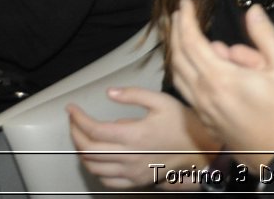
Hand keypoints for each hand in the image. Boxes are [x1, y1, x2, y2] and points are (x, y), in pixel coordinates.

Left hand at [69, 89, 216, 189]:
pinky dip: (95, 169)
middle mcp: (128, 156)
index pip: (93, 129)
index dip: (77, 119)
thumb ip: (135, 95)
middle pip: (88, 149)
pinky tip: (98, 158)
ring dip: (82, 152)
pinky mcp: (135, 181)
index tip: (71, 109)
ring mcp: (130, 172)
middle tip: (74, 121)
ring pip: (93, 167)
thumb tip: (110, 92)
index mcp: (133, 135)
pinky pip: (106, 180)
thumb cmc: (184, 124)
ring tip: (83, 138)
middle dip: (75, 133)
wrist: (203, 150)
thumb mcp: (163, 101)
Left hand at [168, 0, 273, 175]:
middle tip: (179, 14)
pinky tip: (191, 66)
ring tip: (179, 36)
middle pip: (178, 58)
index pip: (192, 42)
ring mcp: (203, 110)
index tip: (185, 3)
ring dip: (175, 52)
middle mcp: (204, 94)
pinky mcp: (207, 121)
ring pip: (177, 77)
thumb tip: (253, 10)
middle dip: (175, 32)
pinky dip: (182, 71)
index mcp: (220, 78)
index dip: (186, 20)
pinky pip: (185, 91)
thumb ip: (266, 36)